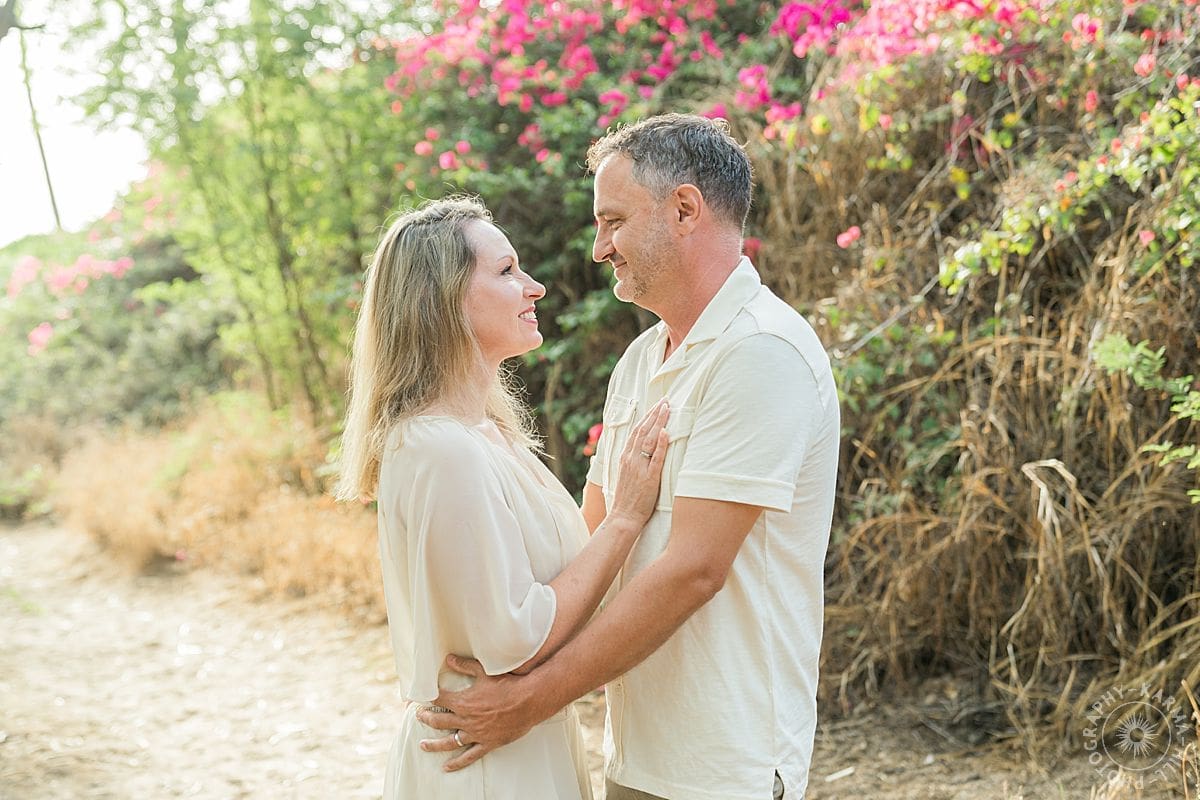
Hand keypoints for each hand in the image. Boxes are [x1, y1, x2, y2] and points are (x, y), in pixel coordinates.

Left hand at [416, 655, 543, 770]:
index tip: (419, 698)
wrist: (529, 700)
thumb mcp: (484, 672)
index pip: (439, 699)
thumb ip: (465, 666)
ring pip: (449, 742)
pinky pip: (469, 756)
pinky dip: (457, 763)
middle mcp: (466, 719)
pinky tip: (447, 767)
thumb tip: (449, 659)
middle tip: (419, 716)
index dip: (427, 698)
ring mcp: (476, 733)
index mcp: (464, 701)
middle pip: (439, 720)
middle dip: (427, 718)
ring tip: (423, 744)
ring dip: (434, 744)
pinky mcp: (487, 743)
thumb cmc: (508, 684)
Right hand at [608, 398, 669, 526]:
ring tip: (668, 408)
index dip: (647, 417)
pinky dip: (661, 444)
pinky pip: (656, 458)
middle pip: (643, 430)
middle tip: (665, 400)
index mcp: (624, 457)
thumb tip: (633, 450)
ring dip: (659, 422)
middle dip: (655, 413)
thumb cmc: (626, 498)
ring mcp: (639, 467)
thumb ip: (629, 461)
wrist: (623, 517)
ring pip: (649, 439)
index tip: (657, 405)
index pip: (636, 431)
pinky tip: (666, 432)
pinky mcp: (649, 478)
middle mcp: (630, 459)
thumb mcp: (624, 475)